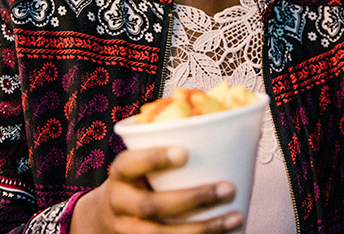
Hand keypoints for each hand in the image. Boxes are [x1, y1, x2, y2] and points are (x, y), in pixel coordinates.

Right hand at [71, 146, 243, 233]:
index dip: (154, 158)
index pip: (131, 163)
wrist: (107, 216)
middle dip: (193, 199)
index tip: (184, 152)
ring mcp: (129, 230)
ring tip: (236, 217)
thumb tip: (228, 121)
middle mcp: (120, 203)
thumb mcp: (141, 159)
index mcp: (120, 172)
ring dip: (204, 228)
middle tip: (228, 188)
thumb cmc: (138, 177)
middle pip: (152, 206)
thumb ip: (169, 145)